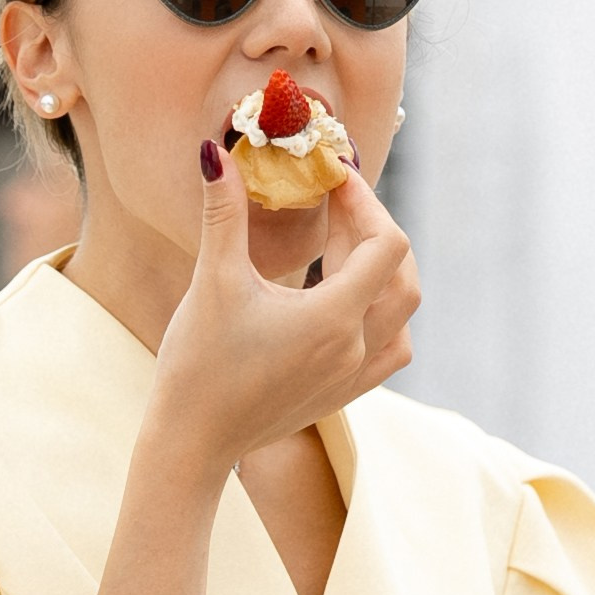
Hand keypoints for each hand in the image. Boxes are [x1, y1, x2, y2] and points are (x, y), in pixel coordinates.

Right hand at [146, 157, 419, 477]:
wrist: (192, 442)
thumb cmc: (198, 366)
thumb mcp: (211, 281)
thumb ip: (222, 213)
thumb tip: (218, 152)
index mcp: (333, 318)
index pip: (385, 243)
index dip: (365, 201)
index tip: (332, 178)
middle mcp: (355, 348)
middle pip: (400, 273)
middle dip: (372, 228)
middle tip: (334, 204)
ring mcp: (354, 375)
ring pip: (402, 312)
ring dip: (383, 271)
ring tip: (339, 247)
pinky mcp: (343, 393)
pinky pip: (391, 348)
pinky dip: (384, 315)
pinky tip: (349, 299)